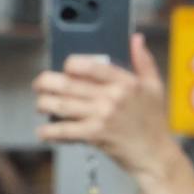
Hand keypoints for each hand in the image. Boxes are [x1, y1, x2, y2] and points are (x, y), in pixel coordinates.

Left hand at [33, 36, 193, 193]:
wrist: (154, 154)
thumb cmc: (153, 121)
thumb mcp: (154, 86)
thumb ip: (143, 61)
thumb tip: (136, 38)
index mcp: (125, 82)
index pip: (91, 66)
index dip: (71, 64)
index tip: (65, 67)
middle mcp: (111, 97)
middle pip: (69, 84)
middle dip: (46, 83)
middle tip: (39, 84)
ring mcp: (101, 116)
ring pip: (62, 106)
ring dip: (43, 104)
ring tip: (40, 105)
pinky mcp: (94, 135)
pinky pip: (65, 130)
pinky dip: (49, 131)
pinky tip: (42, 131)